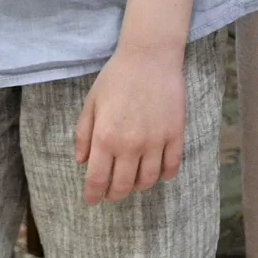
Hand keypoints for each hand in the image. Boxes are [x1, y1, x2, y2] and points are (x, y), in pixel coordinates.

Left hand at [73, 40, 185, 204]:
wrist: (150, 56)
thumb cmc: (116, 77)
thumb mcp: (91, 103)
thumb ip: (83, 134)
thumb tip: (81, 161)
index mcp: (105, 137)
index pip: (98, 179)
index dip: (93, 195)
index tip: (92, 201)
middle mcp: (130, 144)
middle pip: (123, 185)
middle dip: (114, 194)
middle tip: (112, 193)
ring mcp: (155, 141)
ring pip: (147, 181)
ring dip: (138, 186)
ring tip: (133, 181)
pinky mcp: (175, 134)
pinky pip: (171, 167)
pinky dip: (164, 175)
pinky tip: (158, 172)